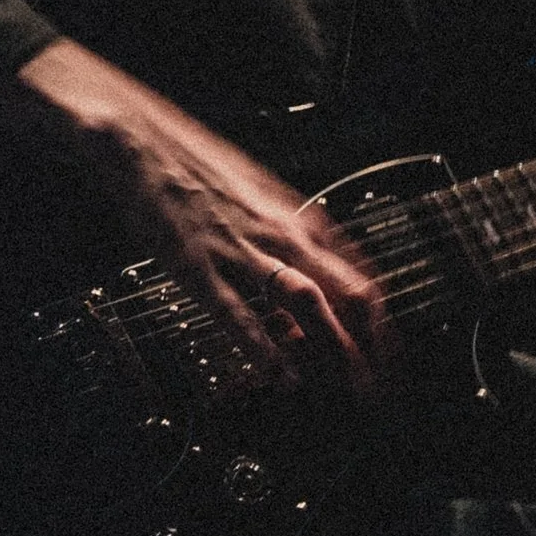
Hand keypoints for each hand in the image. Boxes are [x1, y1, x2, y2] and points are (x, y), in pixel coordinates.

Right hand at [0, 39, 389, 387]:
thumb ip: (295, 236)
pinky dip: (265, 348)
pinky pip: (240, 314)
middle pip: (349, 294)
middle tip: (381, 388)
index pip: (364, 277)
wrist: (145, 144)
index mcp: (302, 218)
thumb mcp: (265, 196)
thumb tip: (324, 272)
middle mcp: (283, 233)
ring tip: (346, 391)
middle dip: (371, 347)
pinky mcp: (202, 268)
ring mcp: (244, 251)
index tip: (390, 358)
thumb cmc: (202, 168)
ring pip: (307, 303)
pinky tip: (281, 377)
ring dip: (332, 350)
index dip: (383, 325)